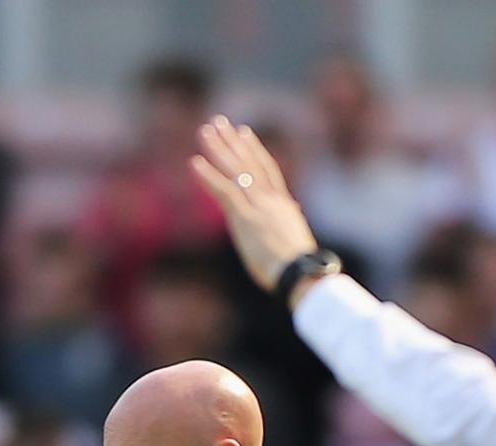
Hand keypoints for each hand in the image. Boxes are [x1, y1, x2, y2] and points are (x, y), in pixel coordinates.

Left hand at [190, 116, 320, 297]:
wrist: (301, 275)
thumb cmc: (300, 270)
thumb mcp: (295, 243)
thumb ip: (289, 227)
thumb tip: (294, 219)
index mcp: (284, 206)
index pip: (267, 171)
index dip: (254, 150)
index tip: (244, 132)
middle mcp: (271, 200)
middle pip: (250, 163)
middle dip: (233, 141)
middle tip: (219, 121)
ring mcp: (258, 207)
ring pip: (236, 171)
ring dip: (219, 149)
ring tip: (205, 130)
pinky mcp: (245, 218)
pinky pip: (225, 191)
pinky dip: (209, 176)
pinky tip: (194, 162)